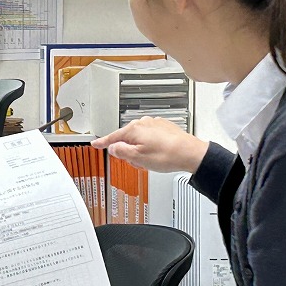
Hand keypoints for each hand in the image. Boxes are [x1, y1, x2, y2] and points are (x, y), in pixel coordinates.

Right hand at [91, 117, 208, 173]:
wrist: (190, 153)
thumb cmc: (167, 155)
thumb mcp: (138, 158)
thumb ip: (121, 152)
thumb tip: (113, 148)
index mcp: (133, 130)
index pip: (112, 137)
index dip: (102, 142)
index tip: (95, 143)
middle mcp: (143, 123)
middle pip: (126, 138)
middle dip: (128, 151)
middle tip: (136, 162)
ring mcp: (154, 124)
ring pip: (139, 138)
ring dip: (140, 150)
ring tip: (150, 160)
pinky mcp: (163, 127)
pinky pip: (150, 137)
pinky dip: (150, 145)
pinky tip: (158, 154)